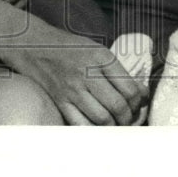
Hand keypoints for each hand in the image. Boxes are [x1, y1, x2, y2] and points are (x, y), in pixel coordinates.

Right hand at [0, 21, 147, 125]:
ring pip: (102, 119)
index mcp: (101, 58)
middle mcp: (87, 73)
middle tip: (129, 117)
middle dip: (128, 117)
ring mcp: (72, 90)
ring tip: (116, 123)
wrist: (34, 45)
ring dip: (114, 126)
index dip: (139, 102)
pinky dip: (94, 131)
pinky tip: (99, 128)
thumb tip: (142, 94)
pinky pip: (81, 125)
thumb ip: (119, 72)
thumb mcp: (97, 50)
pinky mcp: (60, 102)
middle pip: (118, 106)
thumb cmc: (70, 48)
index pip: (130, 88)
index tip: (138, 104)